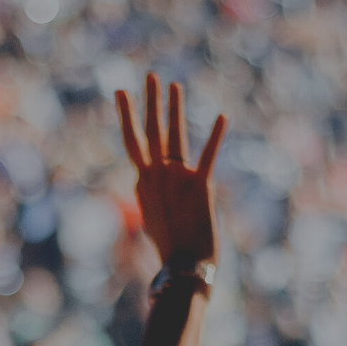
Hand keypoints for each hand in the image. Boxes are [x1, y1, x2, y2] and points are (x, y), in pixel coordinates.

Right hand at [116, 73, 225, 265]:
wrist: (184, 268)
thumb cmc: (172, 250)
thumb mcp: (154, 222)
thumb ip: (152, 202)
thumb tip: (147, 197)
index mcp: (143, 185)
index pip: (135, 147)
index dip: (129, 120)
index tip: (124, 96)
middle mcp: (155, 178)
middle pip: (147, 133)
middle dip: (147, 103)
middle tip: (149, 77)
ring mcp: (175, 180)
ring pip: (172, 136)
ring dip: (173, 109)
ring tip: (173, 84)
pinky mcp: (199, 187)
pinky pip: (208, 156)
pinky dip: (215, 136)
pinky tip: (222, 116)